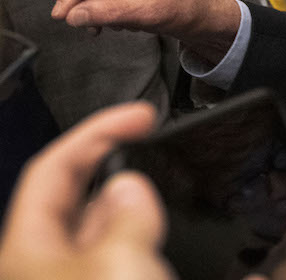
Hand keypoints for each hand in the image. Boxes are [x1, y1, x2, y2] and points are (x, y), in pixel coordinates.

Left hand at [0, 103, 170, 279]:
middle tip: (147, 133)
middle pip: (70, 192)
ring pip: (94, 224)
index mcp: (28, 251)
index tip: (138, 116)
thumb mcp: (122, 262)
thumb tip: (129, 188)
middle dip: (109, 157)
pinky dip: (134, 230)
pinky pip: (114, 250)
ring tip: (162, 182)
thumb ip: (128, 215)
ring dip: (125, 198)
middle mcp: (43, 264)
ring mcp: (71, 278)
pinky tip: (158, 231)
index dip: (95, 132)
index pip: (52, 168)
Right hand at [50, 0, 240, 64]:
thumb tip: (72, 16)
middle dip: (89, 4)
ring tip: (120, 23)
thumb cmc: (179, 8)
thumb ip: (107, 13)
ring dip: (97, 9)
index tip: (60, 16)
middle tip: (99, 29)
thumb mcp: (144, 13)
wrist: (194, 12)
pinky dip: (101, 8)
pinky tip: (119, 17)